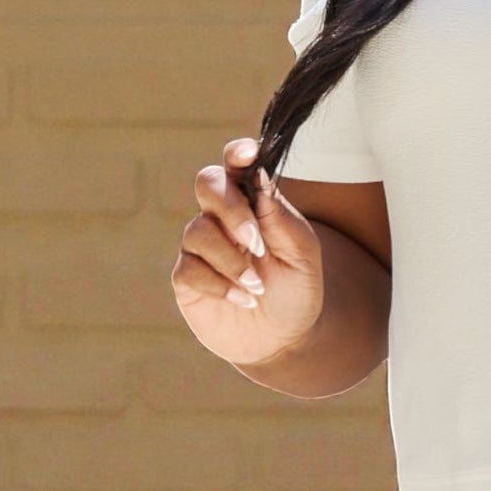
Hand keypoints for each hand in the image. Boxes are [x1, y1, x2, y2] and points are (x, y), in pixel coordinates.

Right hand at [171, 136, 324, 366]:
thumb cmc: (297, 287)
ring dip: (232, 260)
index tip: (249, 153)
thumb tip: (260, 176)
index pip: (238, 164)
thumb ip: (281, 216)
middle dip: (232, 210)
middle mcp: (222, 216)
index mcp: (255, 201)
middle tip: (257, 244)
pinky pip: (190, 268)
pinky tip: (244, 299)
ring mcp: (201, 245)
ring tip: (258, 286)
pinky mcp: (187, 277)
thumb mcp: (303, 253)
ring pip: (198, 231)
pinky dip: (220, 285)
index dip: (238, 153)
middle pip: (208, 183)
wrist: (285, 337)